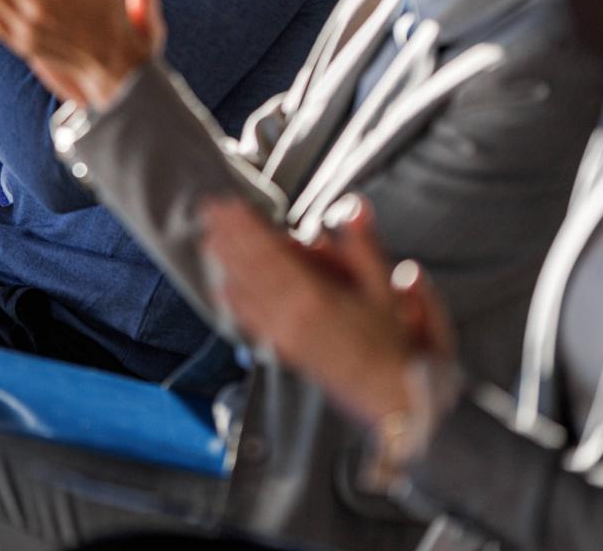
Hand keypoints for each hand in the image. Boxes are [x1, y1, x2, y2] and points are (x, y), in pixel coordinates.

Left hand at [200, 197, 453, 428]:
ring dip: (226, 263)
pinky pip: (251, 323)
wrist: (392, 398)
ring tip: (208, 240)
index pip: (270, 252)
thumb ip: (364, 247)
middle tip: (208, 211)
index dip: (247, 227)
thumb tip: (352, 207)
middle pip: (250, 268)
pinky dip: (234, 302)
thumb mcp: (386, 290)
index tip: (230, 204)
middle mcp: (289, 315)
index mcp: (313, 296)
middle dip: (229, 237)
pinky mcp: (285, 351)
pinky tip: (222, 291)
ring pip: (245, 292)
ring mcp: (283, 335)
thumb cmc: (394, 344)